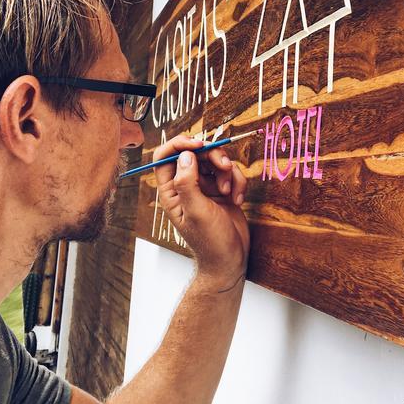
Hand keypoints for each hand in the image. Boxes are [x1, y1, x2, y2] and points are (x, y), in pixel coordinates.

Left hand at [152, 135, 248, 289]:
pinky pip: (230, 172)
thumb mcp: (196, 212)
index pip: (165, 157)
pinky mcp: (222, 189)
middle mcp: (186, 185)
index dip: (180, 144)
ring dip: (227, 172)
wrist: (231, 259)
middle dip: (212, 156)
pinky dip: (237, 182)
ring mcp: (204, 186)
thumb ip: (187, 183)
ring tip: (230, 191)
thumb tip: (185, 155)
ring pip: (214, 161)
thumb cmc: (210, 241)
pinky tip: (238, 199)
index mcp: (171, 191)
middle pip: (195, 153)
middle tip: (224, 166)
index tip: (199, 144)